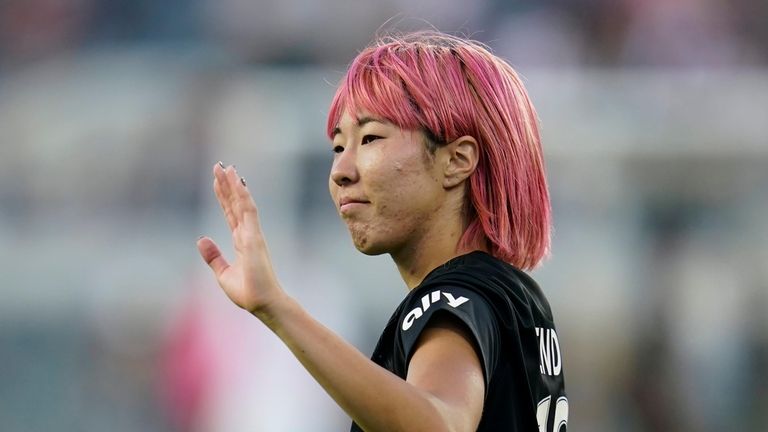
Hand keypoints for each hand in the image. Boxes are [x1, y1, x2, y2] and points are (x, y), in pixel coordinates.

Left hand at [196, 162, 284, 315]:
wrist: (262, 304)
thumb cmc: (248, 292)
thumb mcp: (223, 274)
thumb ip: (213, 256)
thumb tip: (201, 239)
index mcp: (241, 241)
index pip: (230, 213)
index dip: (223, 196)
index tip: (217, 181)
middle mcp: (248, 234)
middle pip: (235, 204)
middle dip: (227, 185)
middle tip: (219, 166)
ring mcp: (252, 234)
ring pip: (242, 202)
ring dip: (234, 184)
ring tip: (226, 167)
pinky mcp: (255, 237)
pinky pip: (248, 210)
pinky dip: (243, 195)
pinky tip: (238, 181)